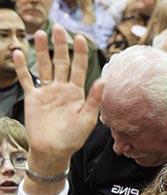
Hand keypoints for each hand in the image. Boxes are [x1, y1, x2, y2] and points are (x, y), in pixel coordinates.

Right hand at [13, 25, 103, 173]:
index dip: (80, 53)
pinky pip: (27, 79)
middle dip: (61, 46)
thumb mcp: (88, 119)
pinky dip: (22, 67)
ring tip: (41, 34)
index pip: (80, 68)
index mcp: (78, 93)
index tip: (81, 38)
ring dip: (43, 51)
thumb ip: (94, 99)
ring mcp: (47, 92)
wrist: (53, 150)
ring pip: (44, 66)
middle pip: (61, 62)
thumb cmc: (74, 137)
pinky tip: (19, 53)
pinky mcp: (33, 98)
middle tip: (59, 28)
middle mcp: (62, 89)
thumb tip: (103, 80)